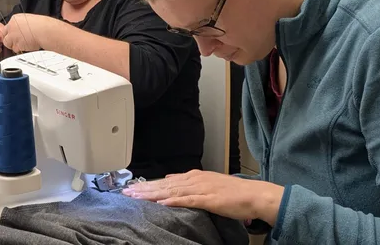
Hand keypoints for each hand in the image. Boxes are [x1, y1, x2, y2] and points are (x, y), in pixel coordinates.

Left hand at [2, 14, 55, 53]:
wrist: (45, 31)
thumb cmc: (42, 25)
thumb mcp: (28, 19)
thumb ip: (21, 24)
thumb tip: (19, 30)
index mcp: (14, 19)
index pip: (6, 28)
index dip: (11, 33)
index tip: (15, 35)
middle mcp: (11, 27)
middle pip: (4, 36)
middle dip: (10, 40)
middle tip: (18, 41)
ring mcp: (13, 36)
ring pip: (8, 44)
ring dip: (15, 45)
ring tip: (24, 44)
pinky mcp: (17, 44)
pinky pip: (16, 49)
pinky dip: (21, 49)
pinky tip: (27, 45)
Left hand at [122, 170, 284, 224]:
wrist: (253, 194)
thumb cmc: (234, 193)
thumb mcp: (208, 183)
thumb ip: (189, 182)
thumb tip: (170, 180)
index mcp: (194, 176)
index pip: (166, 181)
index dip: (148, 185)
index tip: (132, 189)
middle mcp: (195, 179)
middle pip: (164, 184)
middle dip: (144, 189)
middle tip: (126, 193)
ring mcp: (201, 188)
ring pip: (171, 190)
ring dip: (153, 194)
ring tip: (137, 197)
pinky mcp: (209, 199)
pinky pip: (188, 200)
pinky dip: (174, 200)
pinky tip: (162, 202)